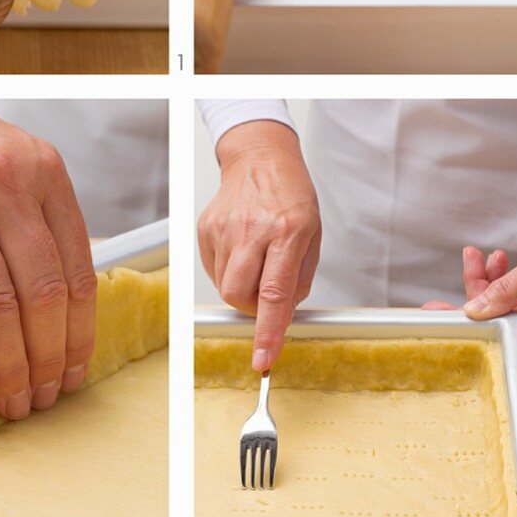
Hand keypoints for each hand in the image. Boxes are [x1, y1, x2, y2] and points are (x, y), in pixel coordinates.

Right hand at [197, 121, 320, 370]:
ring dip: (243, 287)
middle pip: (239, 295)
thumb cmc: (290, 195)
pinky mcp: (205, 229)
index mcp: (287, 231)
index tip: (264, 358)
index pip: (274, 292)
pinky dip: (229, 272)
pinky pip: (214, 270)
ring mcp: (224, 229)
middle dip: (253, 307)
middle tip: (267, 293)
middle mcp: (252, 229)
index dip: (269, 330)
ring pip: (225, 286)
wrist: (260, 158)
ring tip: (257, 260)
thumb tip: (282, 317)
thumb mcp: (312, 235)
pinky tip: (242, 251)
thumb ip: (298, 279)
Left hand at [423, 245, 516, 347]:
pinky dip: (505, 279)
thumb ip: (507, 290)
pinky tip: (496, 263)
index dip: (462, 317)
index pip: (492, 329)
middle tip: (461, 268)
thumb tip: (474, 310)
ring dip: (487, 278)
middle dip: (475, 287)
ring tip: (476, 257)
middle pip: (496, 315)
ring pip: (505, 303)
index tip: (437, 311)